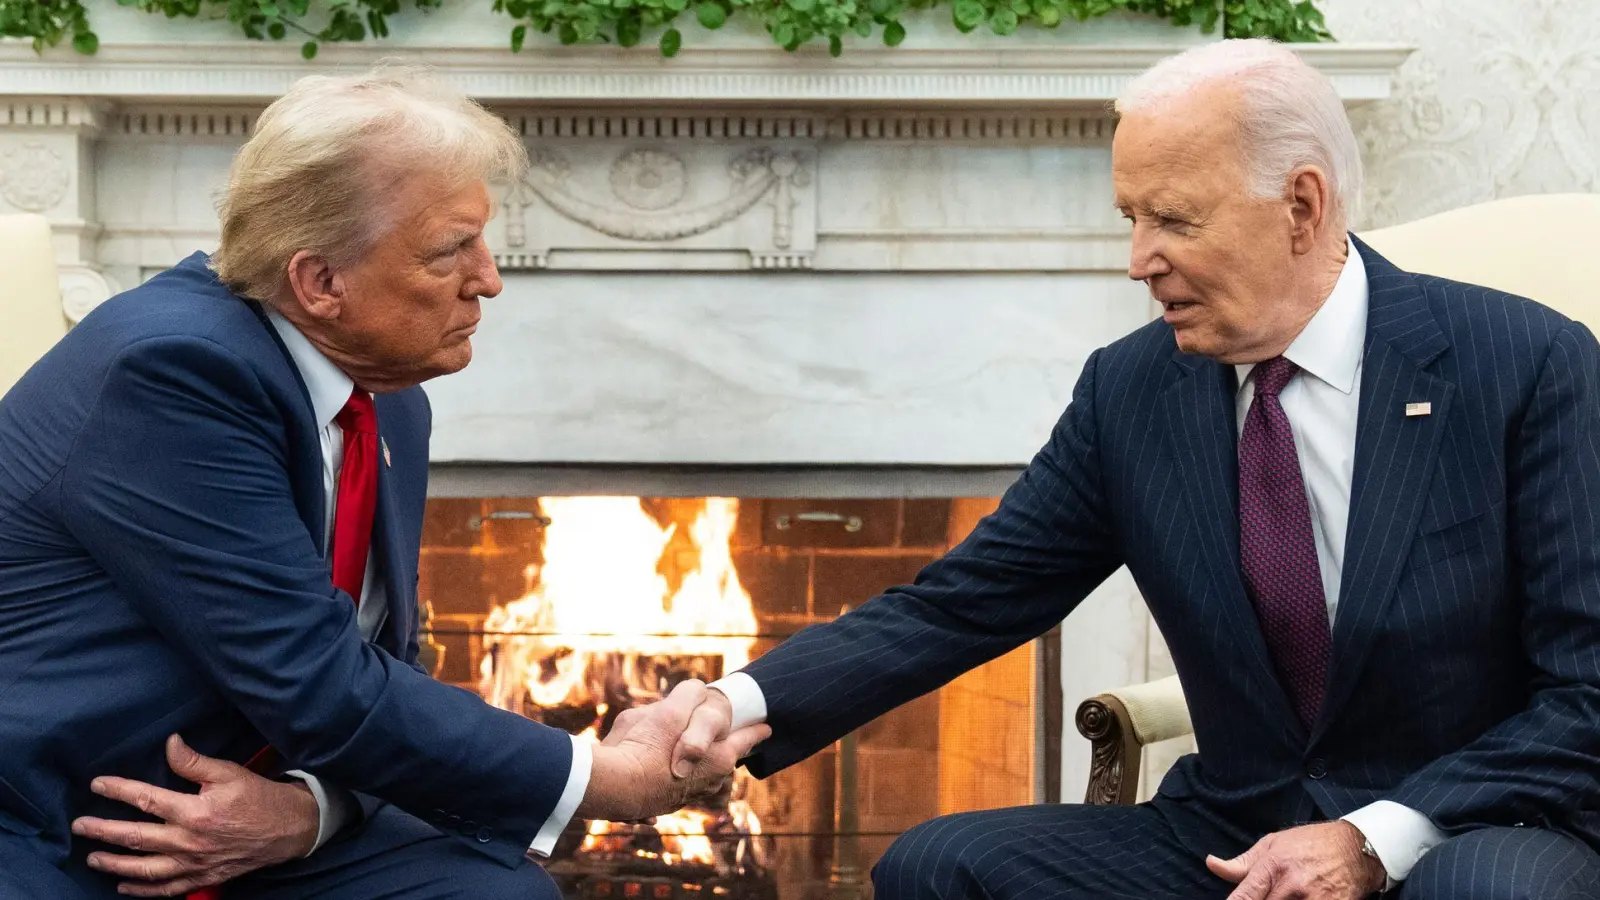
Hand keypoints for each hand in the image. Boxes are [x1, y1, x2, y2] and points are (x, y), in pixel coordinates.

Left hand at [71, 734, 318, 896]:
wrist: (289, 828)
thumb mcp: (230, 772)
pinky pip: (166, 889)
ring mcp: (194, 864)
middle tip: (79, 826)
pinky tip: (124, 887)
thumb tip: (170, 744)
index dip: (119, 791)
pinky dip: (142, 891)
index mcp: (194, 812)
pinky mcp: (203, 878)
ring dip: (114, 864)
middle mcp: (188, 841)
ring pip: (144, 869)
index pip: (146, 800)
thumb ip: (195, 762)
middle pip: (135, 838)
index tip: (97, 785)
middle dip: (103, 831)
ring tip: (92, 858)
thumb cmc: (259, 797)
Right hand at [579, 680, 769, 821]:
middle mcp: (710, 782)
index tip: (766, 728)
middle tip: (715, 735)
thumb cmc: (645, 746)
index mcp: (720, 758)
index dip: (756, 731)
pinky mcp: (660, 806)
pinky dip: (662, 777)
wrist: (613, 788)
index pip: (746, 739)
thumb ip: (690, 694)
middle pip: (722, 759)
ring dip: (689, 762)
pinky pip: (668, 787)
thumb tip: (695, 692)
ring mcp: (685, 798)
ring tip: (675, 747)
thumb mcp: (670, 708)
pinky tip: (650, 770)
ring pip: (696, 775)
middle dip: (718, 746)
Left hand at [1206, 821, 1386, 899]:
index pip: (1245, 895)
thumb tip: (1212, 864)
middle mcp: (1292, 885)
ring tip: (1282, 897)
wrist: (1356, 848)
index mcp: (1274, 865)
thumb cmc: (1310, 843)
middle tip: (1264, 896)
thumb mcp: (1272, 843)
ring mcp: (1313, 899)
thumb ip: (1242, 862)